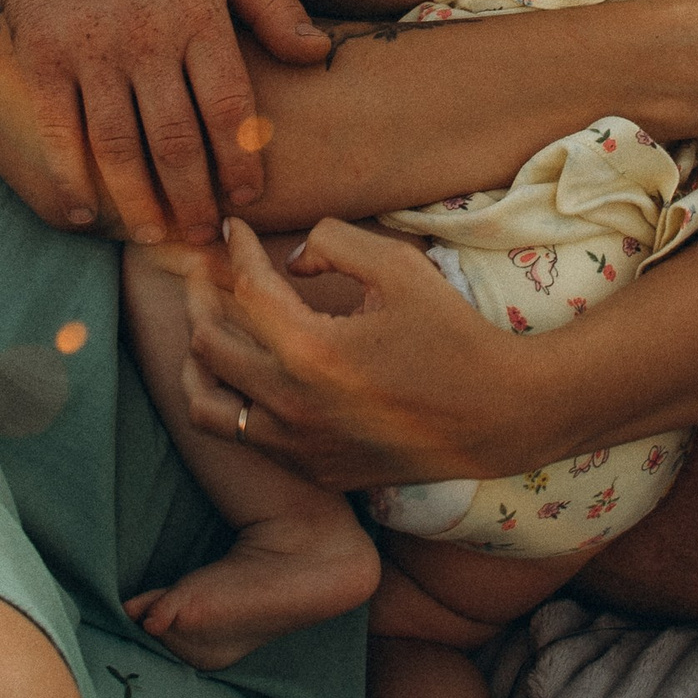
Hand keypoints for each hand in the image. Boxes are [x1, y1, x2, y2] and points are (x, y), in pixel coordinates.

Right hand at [0, 0, 330, 242]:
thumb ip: (274, 3)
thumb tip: (318, 54)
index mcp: (198, 13)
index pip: (229, 105)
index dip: (240, 161)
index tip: (248, 200)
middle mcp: (146, 38)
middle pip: (174, 139)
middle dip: (194, 199)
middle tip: (206, 240)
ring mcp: (89, 50)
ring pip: (118, 146)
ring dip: (139, 202)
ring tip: (159, 237)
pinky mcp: (42, 56)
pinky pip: (57, 131)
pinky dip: (71, 178)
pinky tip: (88, 213)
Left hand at [180, 215, 542, 486]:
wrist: (496, 415)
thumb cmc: (451, 333)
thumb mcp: (398, 266)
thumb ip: (333, 242)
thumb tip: (292, 262)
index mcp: (311, 351)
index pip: (245, 291)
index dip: (235, 250)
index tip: (233, 228)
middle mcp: (292, 405)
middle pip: (208, 345)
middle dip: (202, 297)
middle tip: (209, 272)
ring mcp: (299, 446)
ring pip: (208, 405)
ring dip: (202, 360)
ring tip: (211, 327)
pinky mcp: (312, 469)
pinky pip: (246, 436)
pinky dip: (235, 400)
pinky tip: (253, 372)